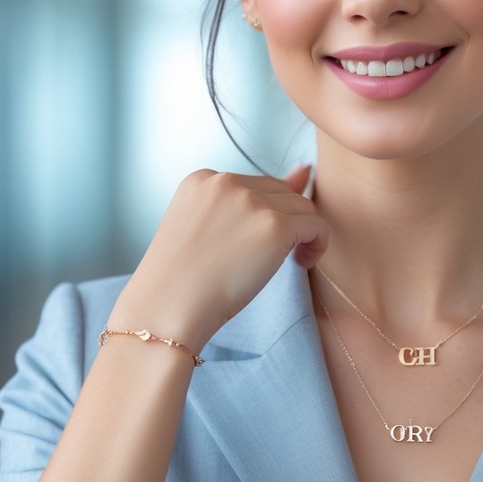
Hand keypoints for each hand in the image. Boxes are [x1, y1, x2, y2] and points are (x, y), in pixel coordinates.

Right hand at [107, 165, 326, 350]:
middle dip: (283, 223)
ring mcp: (250, 201)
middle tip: (267, 258)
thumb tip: (305, 171)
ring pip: (302, 207)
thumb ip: (252, 198)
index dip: (262, 217)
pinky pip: (317, 226)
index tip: (251, 246)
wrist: (165, 311)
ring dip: (301, 234)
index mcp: (202, 179)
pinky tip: (301, 263)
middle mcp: (226, 181)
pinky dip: (317, 245)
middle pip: (281, 192)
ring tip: (287, 261)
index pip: (255, 186)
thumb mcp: (208, 229)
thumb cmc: (182, 281)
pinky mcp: (273, 226)